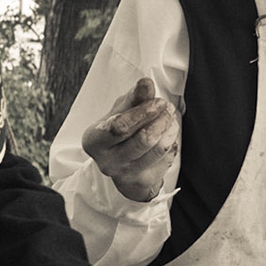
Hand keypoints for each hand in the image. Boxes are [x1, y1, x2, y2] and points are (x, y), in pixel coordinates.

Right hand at [79, 77, 179, 201]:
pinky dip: (172, 142)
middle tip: (168, 107)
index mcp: (94, 140)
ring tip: (170, 118)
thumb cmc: (120, 132)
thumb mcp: (121, 112)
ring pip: (157, 148)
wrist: (120, 165)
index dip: (143, 112)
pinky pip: (166, 158)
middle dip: (161, 119)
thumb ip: (134, 98)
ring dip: (170, 129)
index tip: (159, 101)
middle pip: (143, 139)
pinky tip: (168, 135)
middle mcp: (106, 162)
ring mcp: (125, 175)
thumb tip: (146, 82)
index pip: (120, 127)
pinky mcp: (142, 182)